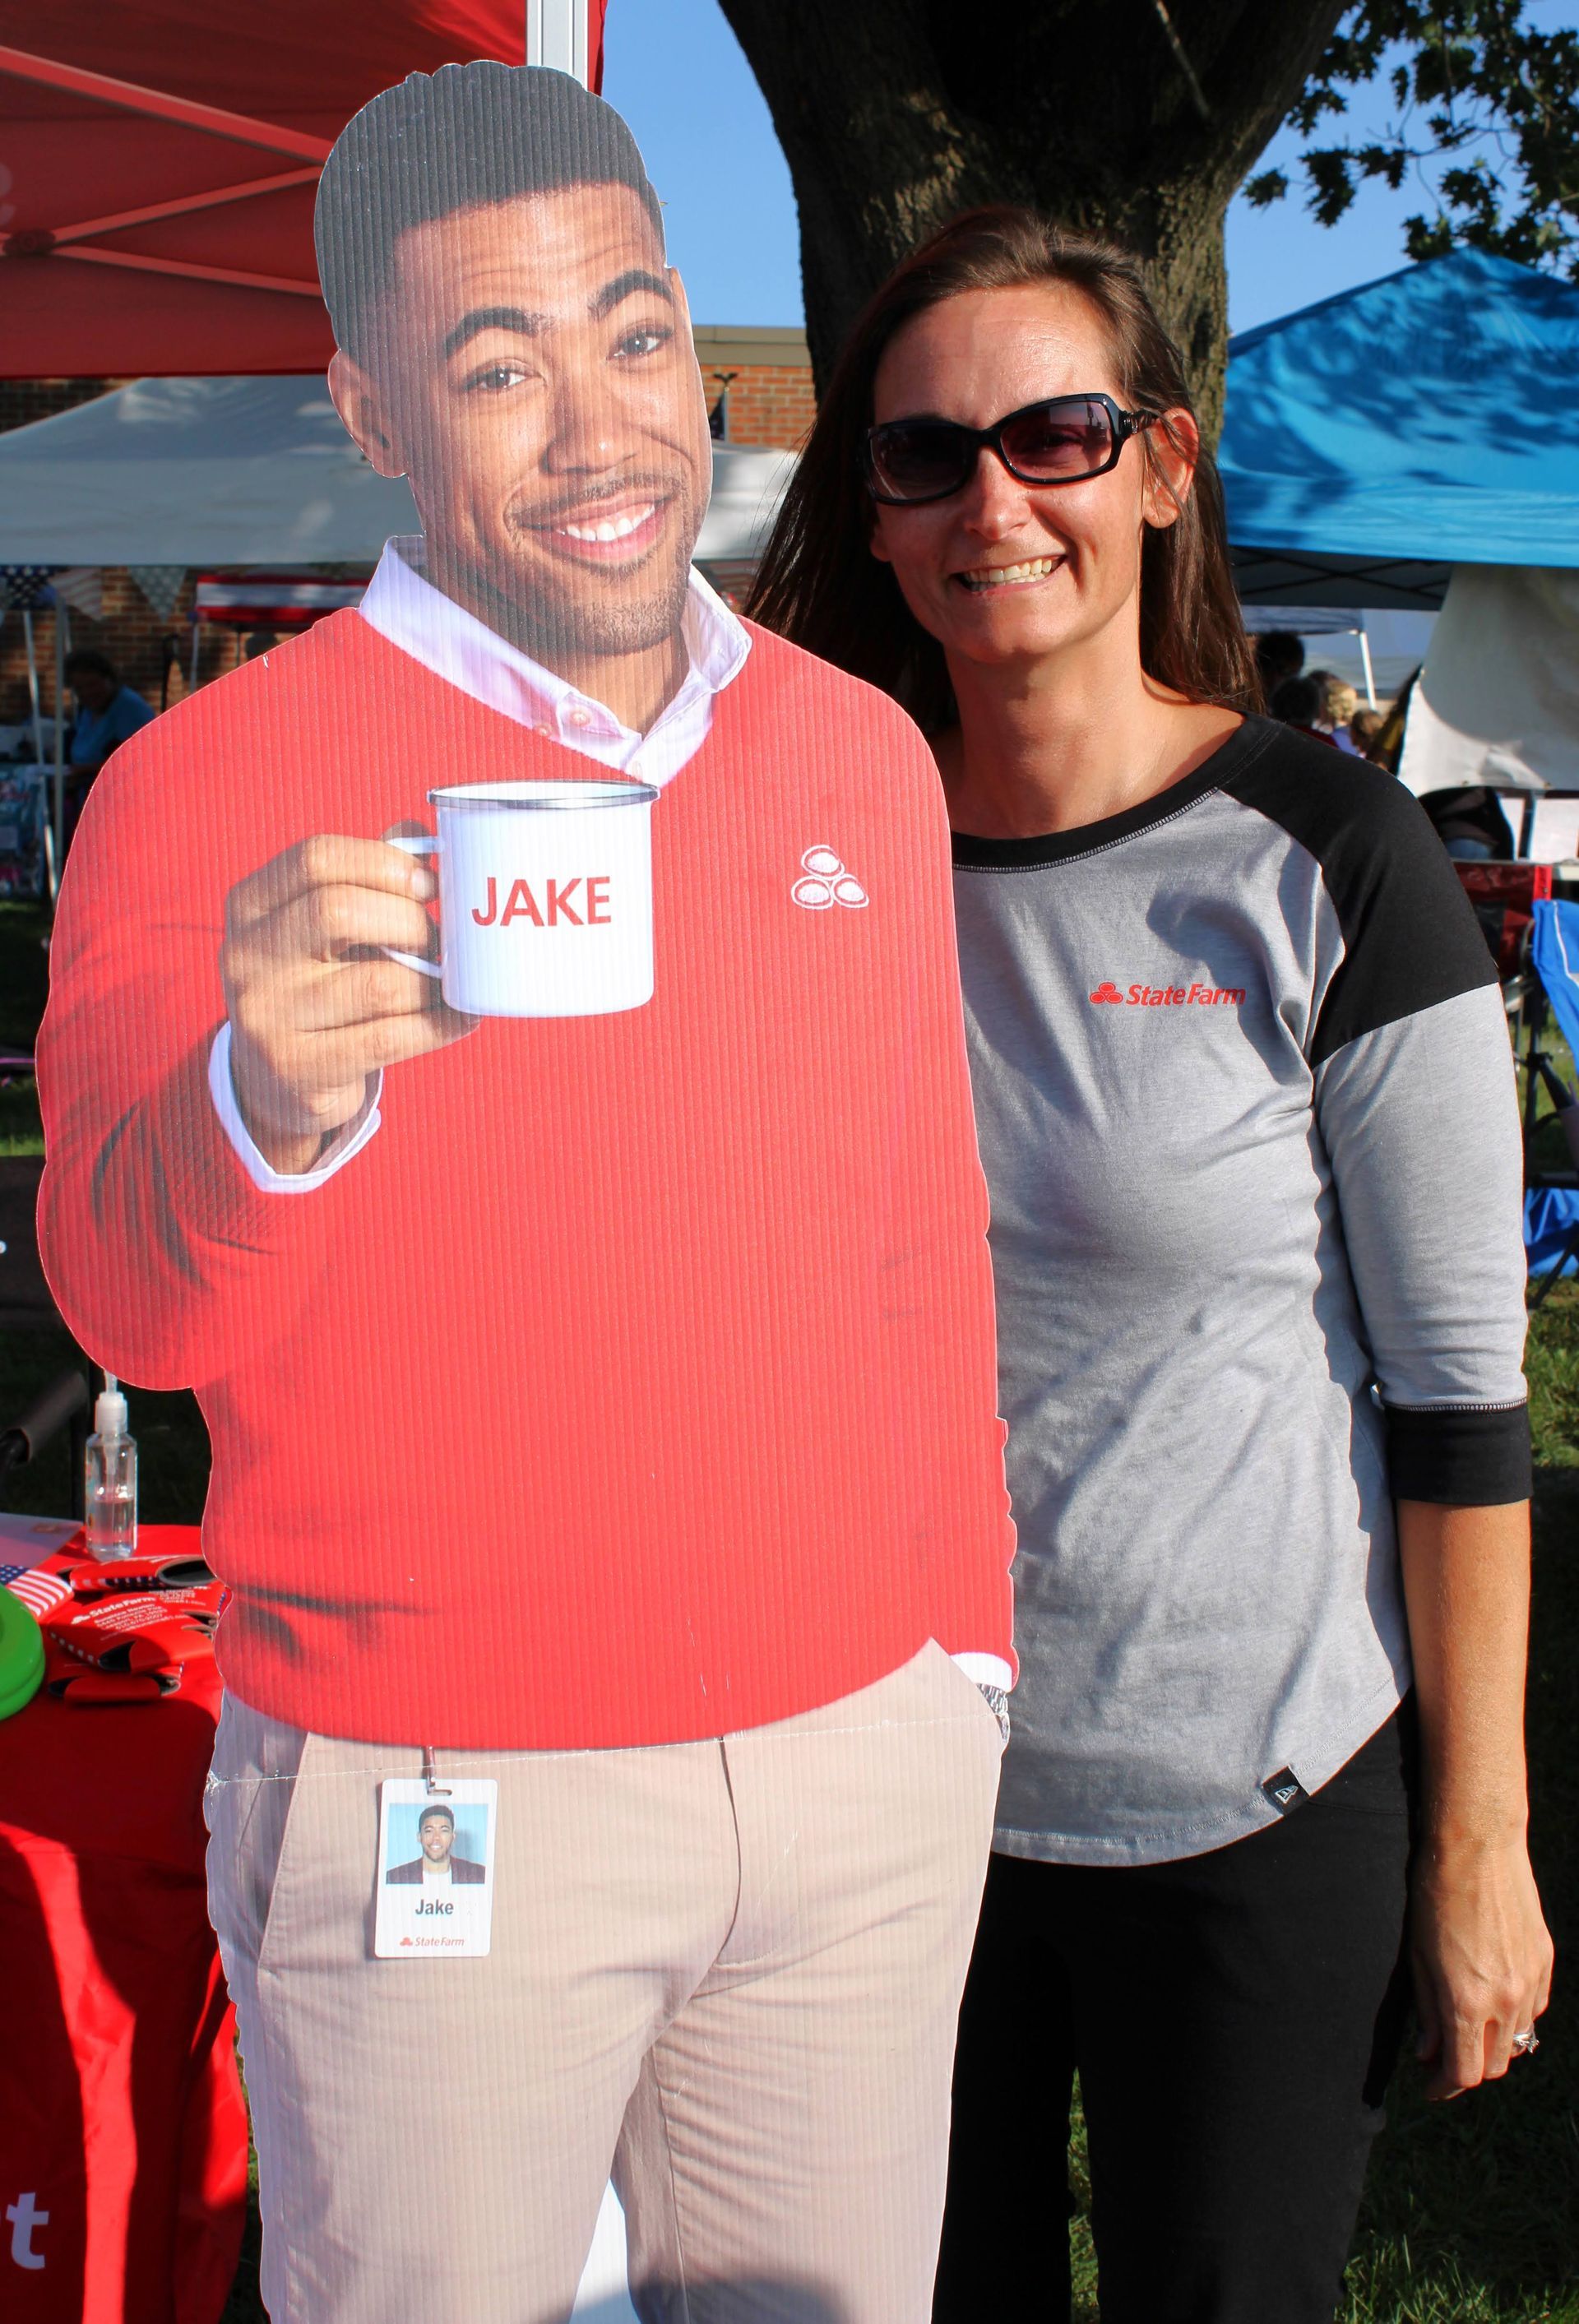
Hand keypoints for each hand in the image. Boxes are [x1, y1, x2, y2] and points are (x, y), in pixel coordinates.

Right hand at [221, 829, 473, 1172]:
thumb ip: (366, 876)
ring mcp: (265, 1015)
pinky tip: (462, 1017)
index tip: (429, 884)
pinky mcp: (296, 1068)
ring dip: (433, 981)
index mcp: (250, 905)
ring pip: (378, 984)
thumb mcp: (323, 926)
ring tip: (450, 981)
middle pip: (340, 911)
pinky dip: (439, 1024)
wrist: (277, 1077)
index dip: (385, 863)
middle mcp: (246, 956)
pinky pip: (389, 1039)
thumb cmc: (319, 981)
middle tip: (439, 940)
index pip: (316, 858)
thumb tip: (422, 834)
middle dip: (411, 922)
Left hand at [1409, 1829, 1552, 2098]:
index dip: (1443, 2087)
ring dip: (1493, 2045)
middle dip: (1466, 2068)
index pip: (1463, 2073)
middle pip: (1493, 2065)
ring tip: (1467, 2028)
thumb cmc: (1436, 1895)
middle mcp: (1506, 2000)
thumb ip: (1427, 2011)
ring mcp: (1530, 1982)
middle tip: (1442, 2054)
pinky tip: (1493, 1999)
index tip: (1429, 2087)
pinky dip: (1513, 2016)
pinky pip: (1533, 2009)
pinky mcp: (1544, 1962)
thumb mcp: (1418, 1957)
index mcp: (1468, 2002)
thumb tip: (1428, 2052)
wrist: (1478, 1847)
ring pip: (1519, 2041)